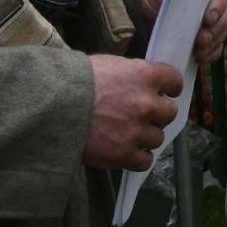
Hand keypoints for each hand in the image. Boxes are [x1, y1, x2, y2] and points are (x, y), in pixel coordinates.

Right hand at [83, 56, 183, 171]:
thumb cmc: (76, 79)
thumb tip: (141, 83)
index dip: (169, 88)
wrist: (51, 106)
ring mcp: (137, 131)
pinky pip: (145, 161)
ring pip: (158, 138)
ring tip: (128, 133)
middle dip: (157, 114)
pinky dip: (138, 157)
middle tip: (140, 115)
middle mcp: (147, 104)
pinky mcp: (123, 154)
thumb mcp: (109, 65)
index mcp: (145, 76)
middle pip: (169, 113)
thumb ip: (132, 74)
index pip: (174, 81)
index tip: (164, 92)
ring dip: (146, 136)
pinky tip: (128, 151)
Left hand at [193, 0, 226, 63]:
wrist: (153, 7)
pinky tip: (201, 59)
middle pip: (225, 16)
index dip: (218, 6)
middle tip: (201, 40)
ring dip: (212, 44)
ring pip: (222, 34)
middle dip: (215, 30)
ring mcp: (215, 23)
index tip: (208, 20)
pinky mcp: (209, 38)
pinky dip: (210, 54)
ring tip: (199, 52)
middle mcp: (216, 3)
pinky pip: (217, 48)